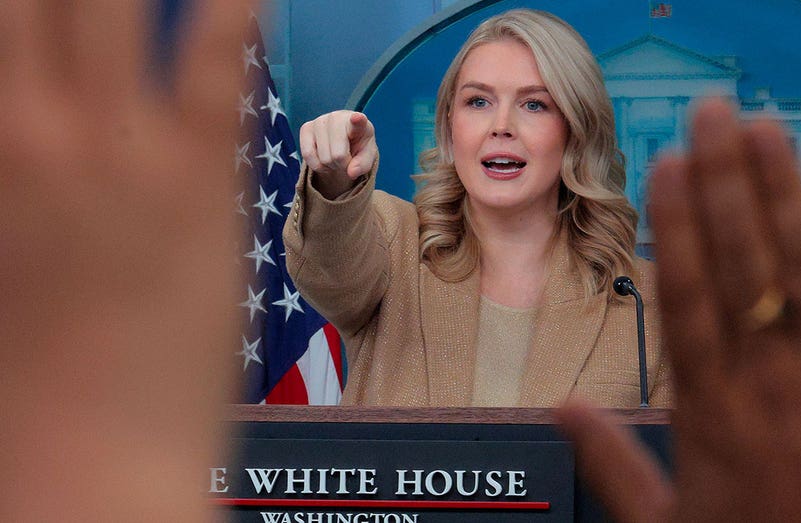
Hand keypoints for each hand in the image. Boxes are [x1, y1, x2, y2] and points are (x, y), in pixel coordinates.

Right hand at [0, 1, 247, 520]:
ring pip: (120, 3)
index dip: (31, 3)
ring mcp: (126, 150)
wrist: (94, 455)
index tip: (49, 5)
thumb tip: (34, 121)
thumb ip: (18, 168)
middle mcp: (43, 131)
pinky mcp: (204, 181)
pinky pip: (218, 65)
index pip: (7, 17)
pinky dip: (232, 10)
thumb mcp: (8, 245)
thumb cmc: (37, 366)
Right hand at [300, 110, 377, 198]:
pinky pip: (307, 155)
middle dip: (342, 164)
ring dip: (330, 165)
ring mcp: (320, 121)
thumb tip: (351, 173)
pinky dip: (317, 165)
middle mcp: (338, 117)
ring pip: (323, 158)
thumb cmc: (357, 147)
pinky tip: (324, 159)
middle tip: (346, 159)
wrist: (343, 141)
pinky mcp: (306, 127)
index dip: (357, 120)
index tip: (357, 118)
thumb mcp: (366, 157)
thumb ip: (363, 165)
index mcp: (360, 122)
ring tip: (336, 157)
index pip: (358, 121)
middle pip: (338, 155)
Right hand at [558, 99, 800, 521]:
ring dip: (782, 195)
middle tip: (711, 115)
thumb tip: (562, 407)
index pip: (688, 294)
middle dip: (725, 182)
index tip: (665, 165)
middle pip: (744, 264)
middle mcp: (771, 386)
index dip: (676, 223)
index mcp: (711, 411)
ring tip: (763, 132)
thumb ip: (611, 459)